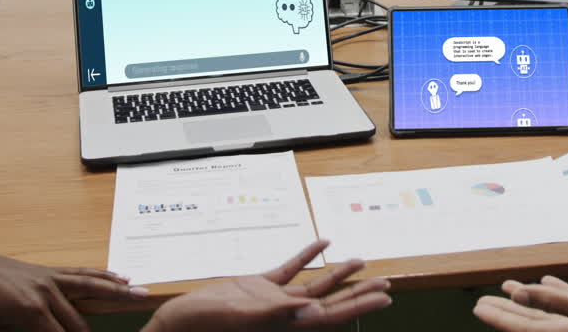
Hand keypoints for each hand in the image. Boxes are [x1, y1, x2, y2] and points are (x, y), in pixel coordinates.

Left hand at [0, 243, 147, 331]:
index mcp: (31, 311)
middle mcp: (47, 292)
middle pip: (79, 323)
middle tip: (125, 331)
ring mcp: (50, 278)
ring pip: (92, 288)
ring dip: (118, 293)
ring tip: (142, 294)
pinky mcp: (49, 271)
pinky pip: (82, 274)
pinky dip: (103, 276)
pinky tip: (120, 277)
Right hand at [147, 240, 390, 331]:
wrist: (180, 320)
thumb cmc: (206, 325)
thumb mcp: (243, 317)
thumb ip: (276, 313)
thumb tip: (309, 310)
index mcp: (287, 326)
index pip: (333, 316)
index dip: (360, 306)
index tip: (384, 297)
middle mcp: (286, 314)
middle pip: (332, 302)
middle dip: (359, 292)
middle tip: (387, 282)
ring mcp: (273, 300)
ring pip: (314, 286)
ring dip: (338, 274)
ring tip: (362, 262)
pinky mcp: (259, 287)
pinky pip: (289, 270)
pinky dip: (306, 256)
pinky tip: (321, 243)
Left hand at [474, 276, 567, 331]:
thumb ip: (555, 303)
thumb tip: (517, 295)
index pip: (525, 329)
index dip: (500, 318)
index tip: (479, 308)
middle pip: (532, 323)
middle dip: (508, 312)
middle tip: (483, 301)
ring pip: (551, 313)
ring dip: (530, 300)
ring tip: (510, 287)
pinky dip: (559, 292)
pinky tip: (547, 281)